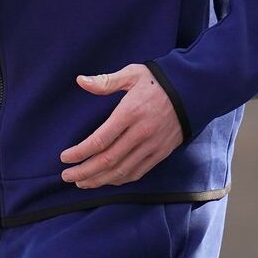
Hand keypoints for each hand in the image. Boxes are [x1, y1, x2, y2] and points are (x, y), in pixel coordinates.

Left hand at [59, 64, 183, 187]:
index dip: (80, 152)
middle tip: (67, 176)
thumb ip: (106, 81)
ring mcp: (152, 145)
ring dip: (100, 180)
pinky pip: (138, 172)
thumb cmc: (158, 80)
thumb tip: (80, 81)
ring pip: (122, 170)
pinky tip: (107, 180)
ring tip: (82, 183)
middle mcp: (141, 133)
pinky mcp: (161, 152)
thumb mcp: (132, 74)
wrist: (193, 91)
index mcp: (130, 112)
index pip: (100, 140)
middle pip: (108, 160)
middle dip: (85, 172)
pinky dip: (120, 180)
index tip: (65, 158)